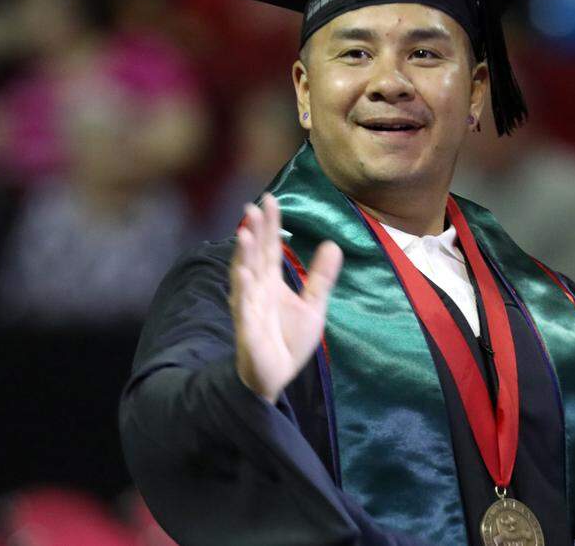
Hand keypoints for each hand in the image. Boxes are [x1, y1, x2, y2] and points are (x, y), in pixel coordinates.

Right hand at [231, 193, 342, 402]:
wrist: (276, 376)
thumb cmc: (288, 341)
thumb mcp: (313, 306)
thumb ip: (321, 277)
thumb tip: (333, 244)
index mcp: (271, 282)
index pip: (269, 247)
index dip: (269, 224)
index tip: (270, 199)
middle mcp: (257, 289)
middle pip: (255, 255)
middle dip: (254, 231)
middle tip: (254, 206)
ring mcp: (249, 307)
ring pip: (244, 276)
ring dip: (243, 255)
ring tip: (244, 232)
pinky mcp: (247, 329)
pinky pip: (243, 308)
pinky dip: (242, 291)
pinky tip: (243, 274)